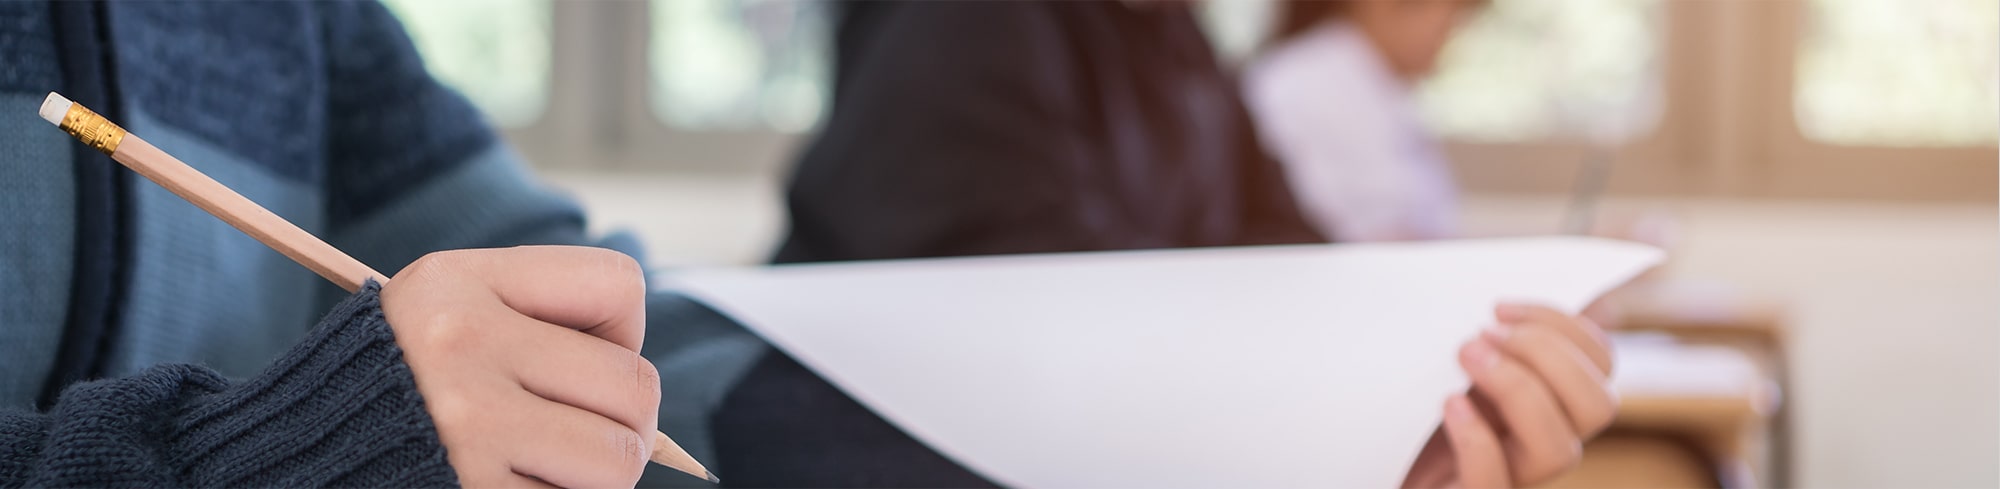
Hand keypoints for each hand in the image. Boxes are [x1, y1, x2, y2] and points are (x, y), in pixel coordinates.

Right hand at [381, 246, 658, 487]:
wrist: (289, 461)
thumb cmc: (398, 392)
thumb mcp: (449, 319)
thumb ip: (542, 329)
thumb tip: (645, 401)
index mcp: (461, 284)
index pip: (620, 286)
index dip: (621, 332)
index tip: (579, 358)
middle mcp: (461, 346)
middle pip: (635, 386)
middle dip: (625, 421)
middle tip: (577, 433)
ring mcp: (467, 426)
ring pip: (619, 458)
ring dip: (598, 474)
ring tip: (544, 466)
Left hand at [1402, 303, 1616, 487]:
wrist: (1366, 464)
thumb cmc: (1409, 402)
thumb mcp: (1450, 356)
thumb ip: (1486, 329)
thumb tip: (1518, 287)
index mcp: (1550, 399)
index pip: (1601, 363)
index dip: (1565, 326)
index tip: (1500, 306)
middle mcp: (1542, 442)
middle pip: (1598, 406)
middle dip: (1549, 355)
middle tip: (1484, 332)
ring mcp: (1513, 477)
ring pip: (1560, 451)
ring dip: (1519, 389)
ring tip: (1465, 356)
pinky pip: (1494, 485)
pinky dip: (1478, 442)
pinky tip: (1450, 404)